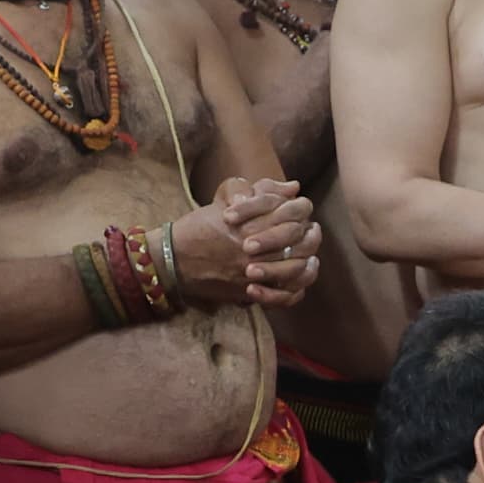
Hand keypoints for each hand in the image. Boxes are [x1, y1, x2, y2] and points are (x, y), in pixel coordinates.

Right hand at [171, 179, 318, 308]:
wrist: (171, 260)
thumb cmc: (196, 229)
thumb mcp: (222, 203)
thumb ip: (257, 193)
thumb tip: (293, 187)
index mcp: (248, 225)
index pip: (289, 215)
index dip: (300, 212)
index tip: (300, 212)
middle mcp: (253, 250)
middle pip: (298, 242)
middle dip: (309, 235)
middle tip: (311, 231)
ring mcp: (252, 273)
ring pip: (296, 268)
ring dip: (307, 260)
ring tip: (310, 254)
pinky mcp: (248, 292)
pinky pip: (283, 296)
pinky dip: (296, 289)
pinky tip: (298, 279)